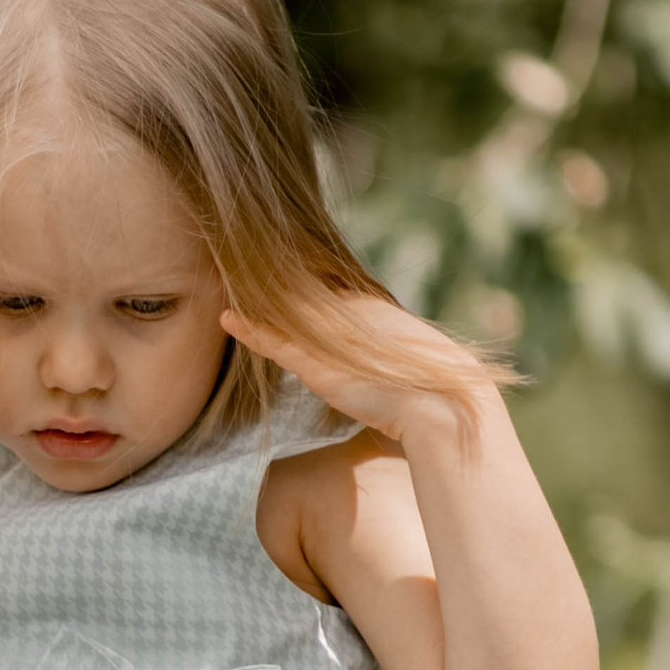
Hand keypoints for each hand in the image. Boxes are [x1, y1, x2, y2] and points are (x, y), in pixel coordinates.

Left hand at [230, 287, 502, 445]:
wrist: (441, 408)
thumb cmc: (434, 393)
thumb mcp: (409, 363)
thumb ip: (390, 355)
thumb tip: (395, 365)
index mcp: (373, 309)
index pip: (328, 289)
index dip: (302, 280)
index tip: (276, 263)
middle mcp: (351, 315)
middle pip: (302, 292)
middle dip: (273, 280)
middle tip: (241, 262)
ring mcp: (333, 340)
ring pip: (285, 314)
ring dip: (257, 300)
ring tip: (229, 281)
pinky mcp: (317, 368)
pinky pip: (275, 343)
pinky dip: (251, 331)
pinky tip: (229, 319)